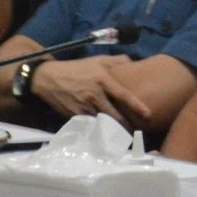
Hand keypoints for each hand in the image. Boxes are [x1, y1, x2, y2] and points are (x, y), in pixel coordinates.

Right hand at [31, 56, 152, 129]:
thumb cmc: (77, 68)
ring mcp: (84, 107)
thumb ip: (117, 61)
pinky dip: (99, 132)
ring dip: (114, 131)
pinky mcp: (75, 116)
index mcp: (102, 80)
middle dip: (127, 125)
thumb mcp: (98, 60)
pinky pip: (91, 126)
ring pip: (103, 123)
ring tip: (125, 136)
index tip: (148, 114)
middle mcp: (94, 95)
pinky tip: (107, 136)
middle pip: (115, 115)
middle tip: (138, 131)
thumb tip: (134, 62)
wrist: (48, 78)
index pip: (123, 95)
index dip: (136, 106)